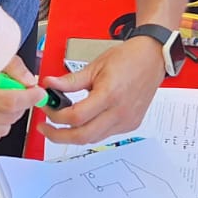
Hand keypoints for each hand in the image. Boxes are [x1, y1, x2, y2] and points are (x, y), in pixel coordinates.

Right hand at [0, 56, 43, 142]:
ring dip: (9, 116)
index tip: (37, 92)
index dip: (29, 98)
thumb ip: (10, 66)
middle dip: (21, 105)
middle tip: (21, 92)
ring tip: (3, 101)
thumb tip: (29, 80)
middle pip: (8, 117)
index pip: (9, 101)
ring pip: (1, 129)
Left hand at [38, 35, 164, 145]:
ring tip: (60, 124)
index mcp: (109, 94)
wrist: (152, 59)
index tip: (46, 109)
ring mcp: (126, 121)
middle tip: (45, 128)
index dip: (55, 116)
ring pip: (93, 139)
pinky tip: (81, 122)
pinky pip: (104, 135)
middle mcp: (119, 112)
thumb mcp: (95, 66)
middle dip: (58, 136)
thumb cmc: (127, 59)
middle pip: (82, 137)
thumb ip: (70, 80)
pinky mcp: (130, 125)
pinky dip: (89, 131)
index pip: (76, 117)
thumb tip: (49, 84)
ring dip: (73, 135)